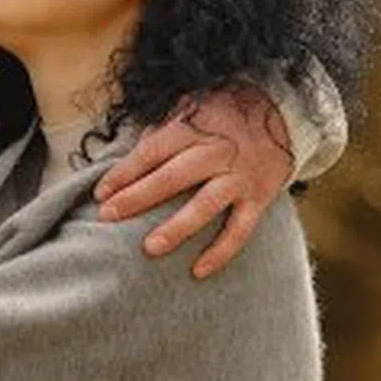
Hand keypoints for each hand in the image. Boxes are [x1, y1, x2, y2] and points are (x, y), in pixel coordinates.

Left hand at [94, 86, 290, 278]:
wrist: (281, 113)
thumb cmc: (220, 115)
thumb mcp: (188, 109)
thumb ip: (159, 132)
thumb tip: (126, 156)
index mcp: (192, 130)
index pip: (150, 152)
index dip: (123, 173)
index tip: (99, 193)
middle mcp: (215, 153)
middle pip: (172, 178)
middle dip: (137, 198)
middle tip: (108, 216)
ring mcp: (238, 177)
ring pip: (205, 205)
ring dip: (176, 228)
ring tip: (149, 248)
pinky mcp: (259, 197)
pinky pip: (240, 229)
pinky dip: (221, 251)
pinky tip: (198, 271)